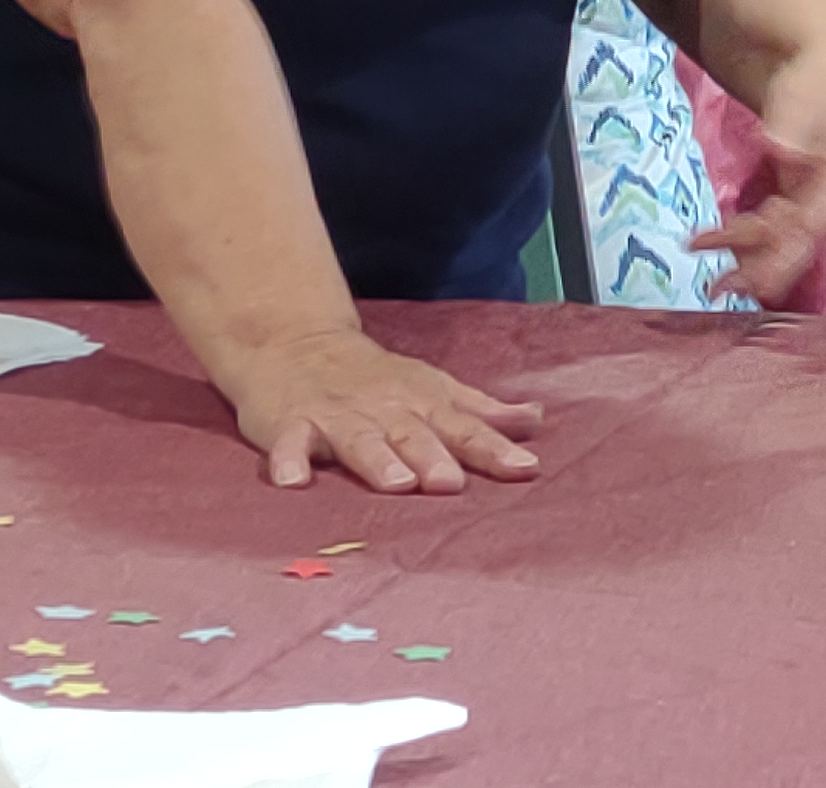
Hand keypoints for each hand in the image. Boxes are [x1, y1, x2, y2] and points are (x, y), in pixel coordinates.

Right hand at [220, 327, 543, 492]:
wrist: (293, 341)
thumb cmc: (374, 378)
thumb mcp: (432, 387)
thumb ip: (481, 412)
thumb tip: (537, 421)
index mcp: (421, 401)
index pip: (464, 426)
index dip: (494, 448)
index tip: (524, 469)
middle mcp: (383, 408)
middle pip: (413, 435)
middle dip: (434, 458)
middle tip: (452, 484)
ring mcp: (336, 415)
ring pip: (359, 439)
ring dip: (377, 461)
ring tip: (396, 484)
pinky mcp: (289, 424)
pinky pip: (288, 444)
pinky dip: (289, 460)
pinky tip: (292, 482)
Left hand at [692, 62, 825, 302]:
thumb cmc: (818, 75)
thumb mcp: (805, 92)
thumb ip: (792, 123)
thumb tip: (780, 149)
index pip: (812, 225)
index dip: (777, 249)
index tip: (740, 258)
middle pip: (800, 245)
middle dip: (760, 268)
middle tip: (716, 285)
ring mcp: (818, 200)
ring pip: (786, 243)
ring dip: (747, 258)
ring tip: (702, 252)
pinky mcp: (801, 197)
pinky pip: (777, 231)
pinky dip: (747, 240)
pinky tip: (717, 240)